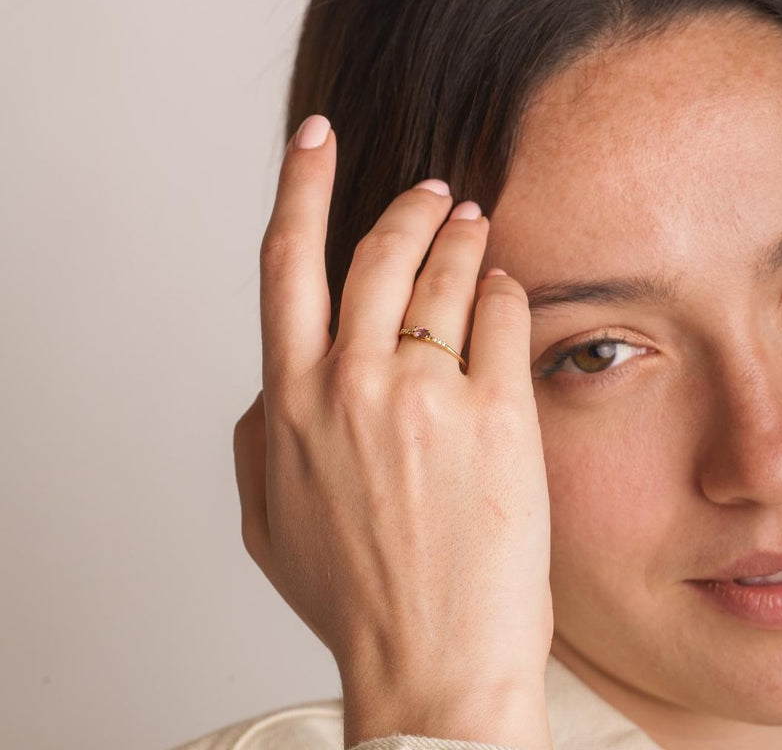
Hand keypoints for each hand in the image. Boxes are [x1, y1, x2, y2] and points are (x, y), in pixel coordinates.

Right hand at [233, 115, 553, 749]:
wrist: (431, 661)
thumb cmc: (352, 594)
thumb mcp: (267, 519)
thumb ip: (256, 436)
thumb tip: (271, 380)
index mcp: (292, 401)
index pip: (287, 264)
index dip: (300, 188)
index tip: (314, 140)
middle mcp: (352, 385)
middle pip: (378, 253)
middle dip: (408, 208)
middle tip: (432, 192)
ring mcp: (426, 397)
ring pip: (447, 275)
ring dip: (462, 238)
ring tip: (474, 224)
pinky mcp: (497, 417)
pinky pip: (504, 319)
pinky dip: (506, 292)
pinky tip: (507, 290)